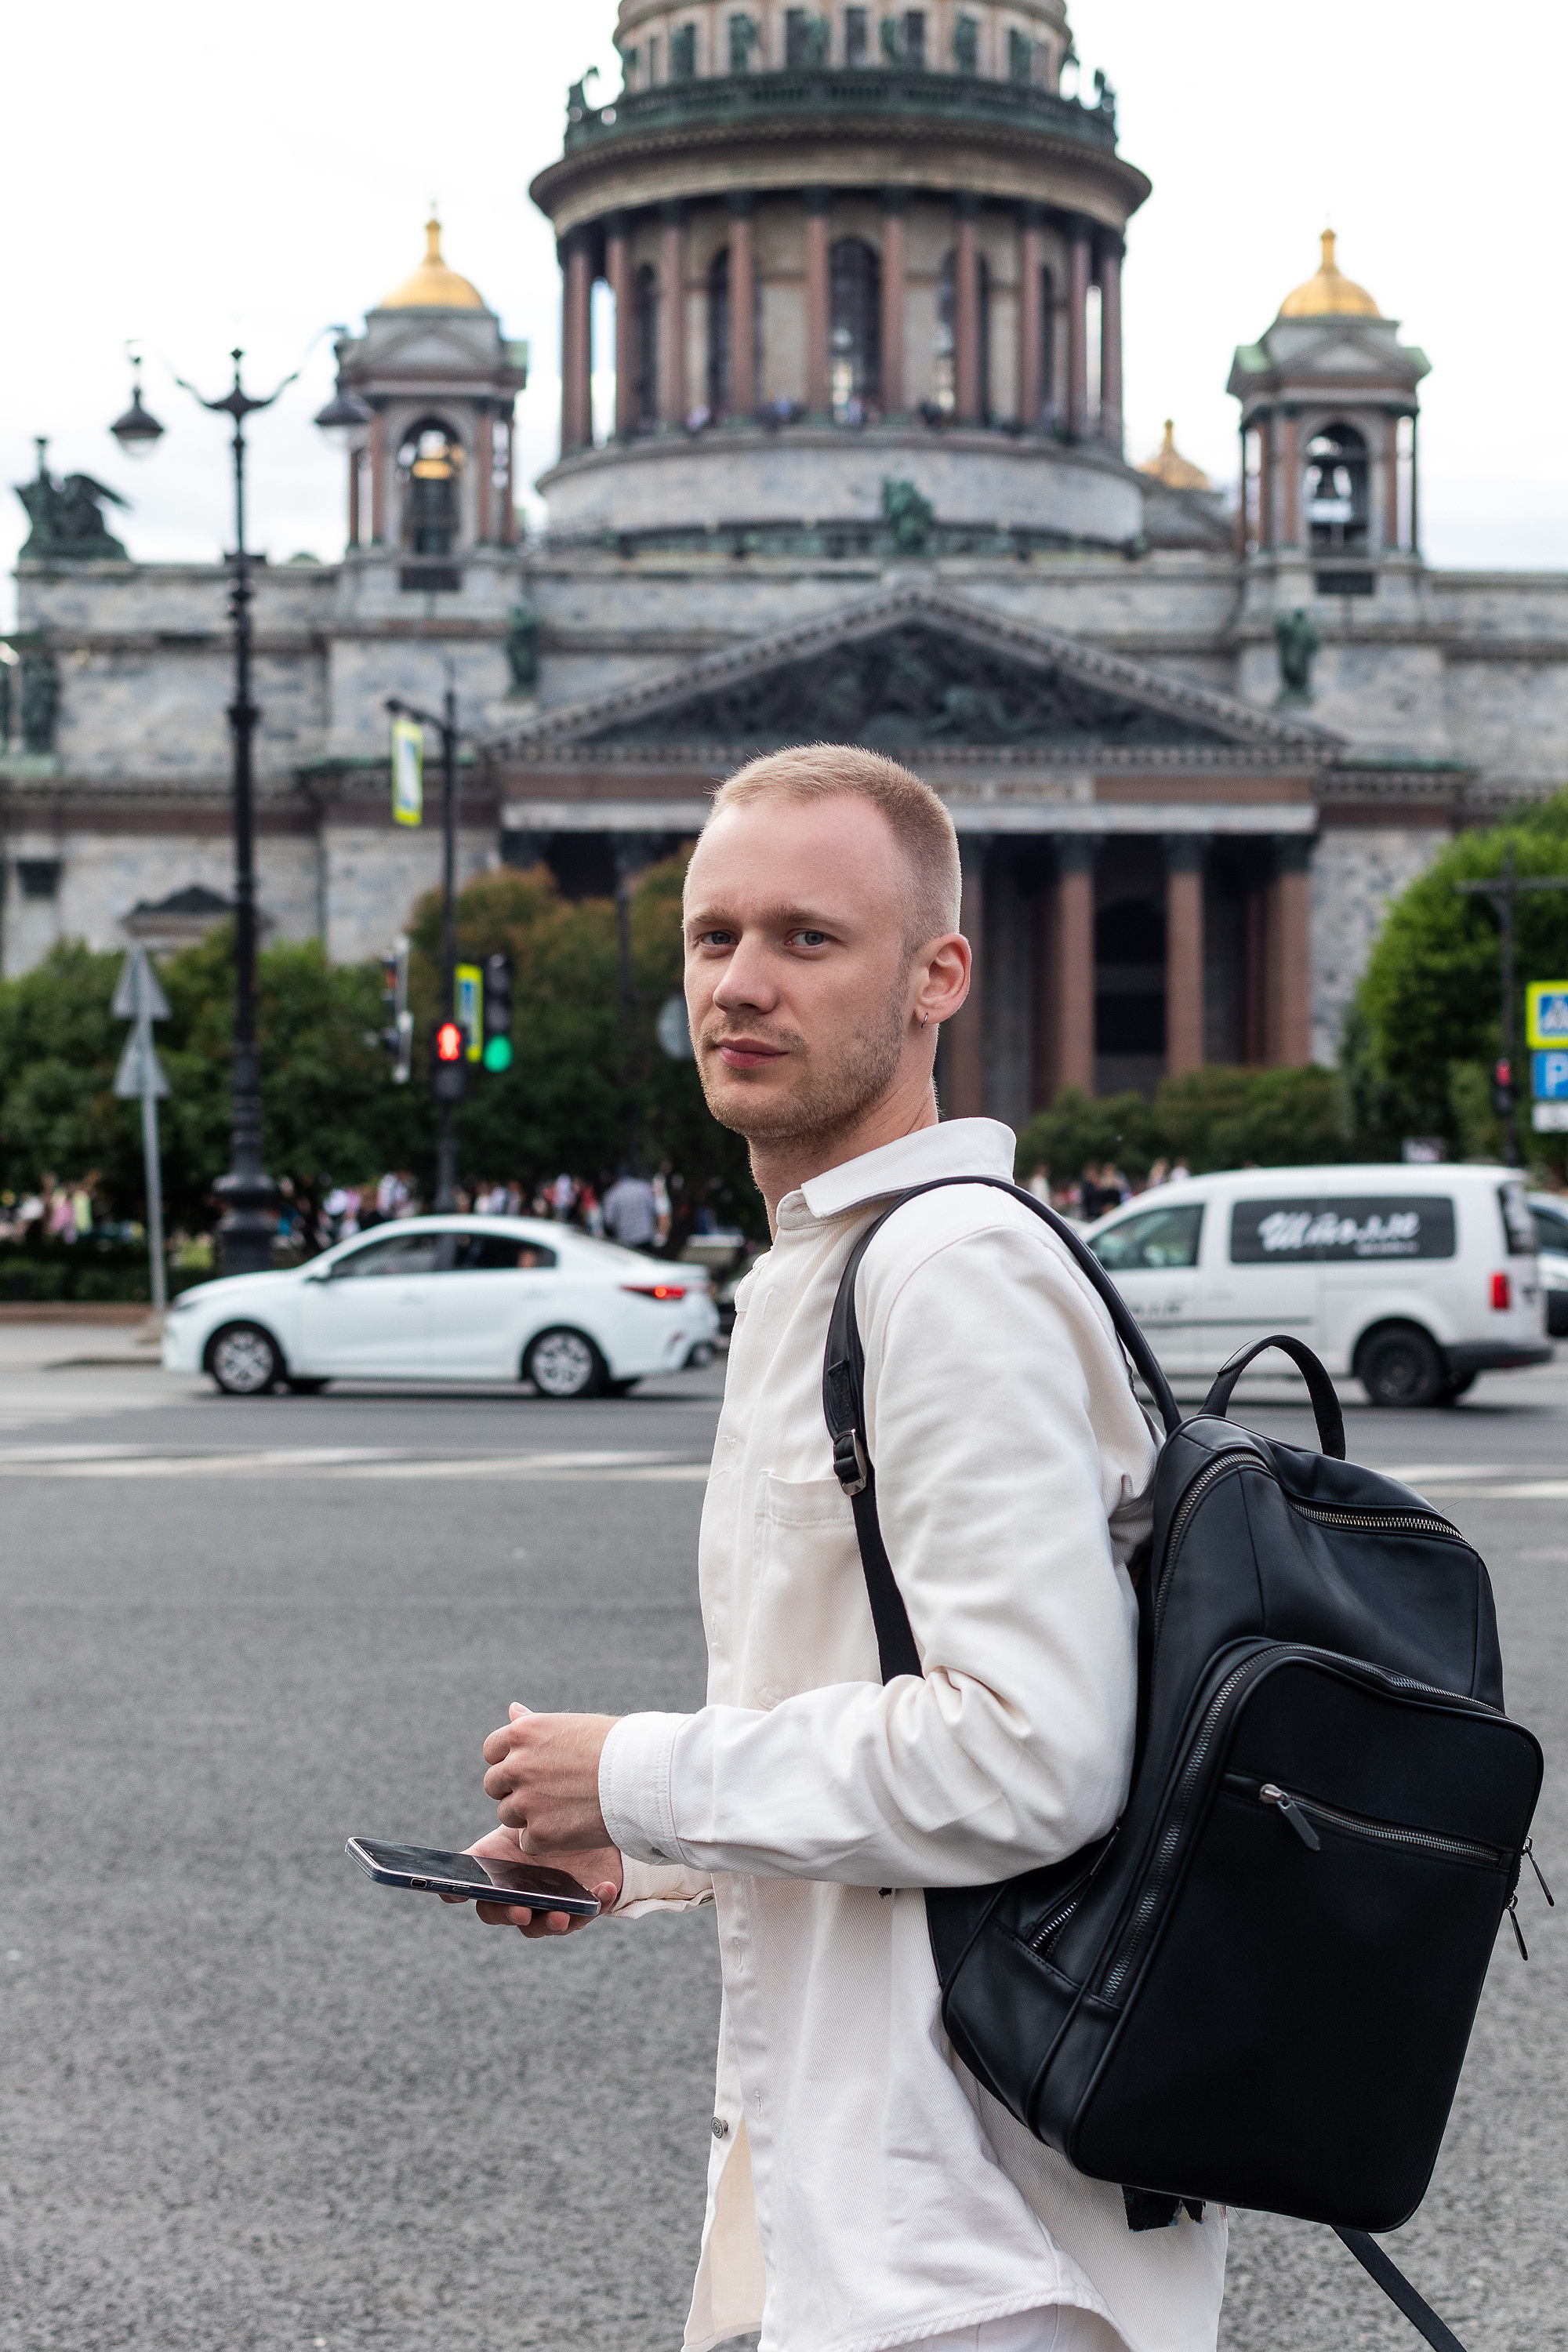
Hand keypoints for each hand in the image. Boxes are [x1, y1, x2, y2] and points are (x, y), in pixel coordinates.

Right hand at [440, 1824, 622, 1939]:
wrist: (588, 1823)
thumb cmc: (542, 1828)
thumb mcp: (514, 1829)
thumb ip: (490, 1845)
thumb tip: (458, 1861)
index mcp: (503, 1883)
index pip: (482, 1899)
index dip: (463, 1898)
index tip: (458, 1894)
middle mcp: (526, 1900)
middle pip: (510, 1916)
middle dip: (513, 1915)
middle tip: (520, 1910)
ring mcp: (555, 1905)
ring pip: (549, 1924)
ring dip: (555, 1923)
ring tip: (562, 1914)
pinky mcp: (586, 1904)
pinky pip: (591, 1909)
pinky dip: (597, 1902)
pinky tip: (603, 1888)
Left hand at [482, 1702, 616, 1854]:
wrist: (643, 1776)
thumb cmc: (615, 1746)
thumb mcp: (572, 1725)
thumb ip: (535, 1724)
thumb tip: (512, 1710)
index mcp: (523, 1733)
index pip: (492, 1750)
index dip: (509, 1761)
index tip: (530, 1768)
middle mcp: (518, 1765)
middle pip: (494, 1785)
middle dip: (514, 1790)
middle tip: (547, 1792)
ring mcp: (526, 1800)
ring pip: (507, 1815)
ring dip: (528, 1816)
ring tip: (564, 1808)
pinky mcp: (540, 1833)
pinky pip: (528, 1841)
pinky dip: (545, 1839)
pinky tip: (571, 1826)